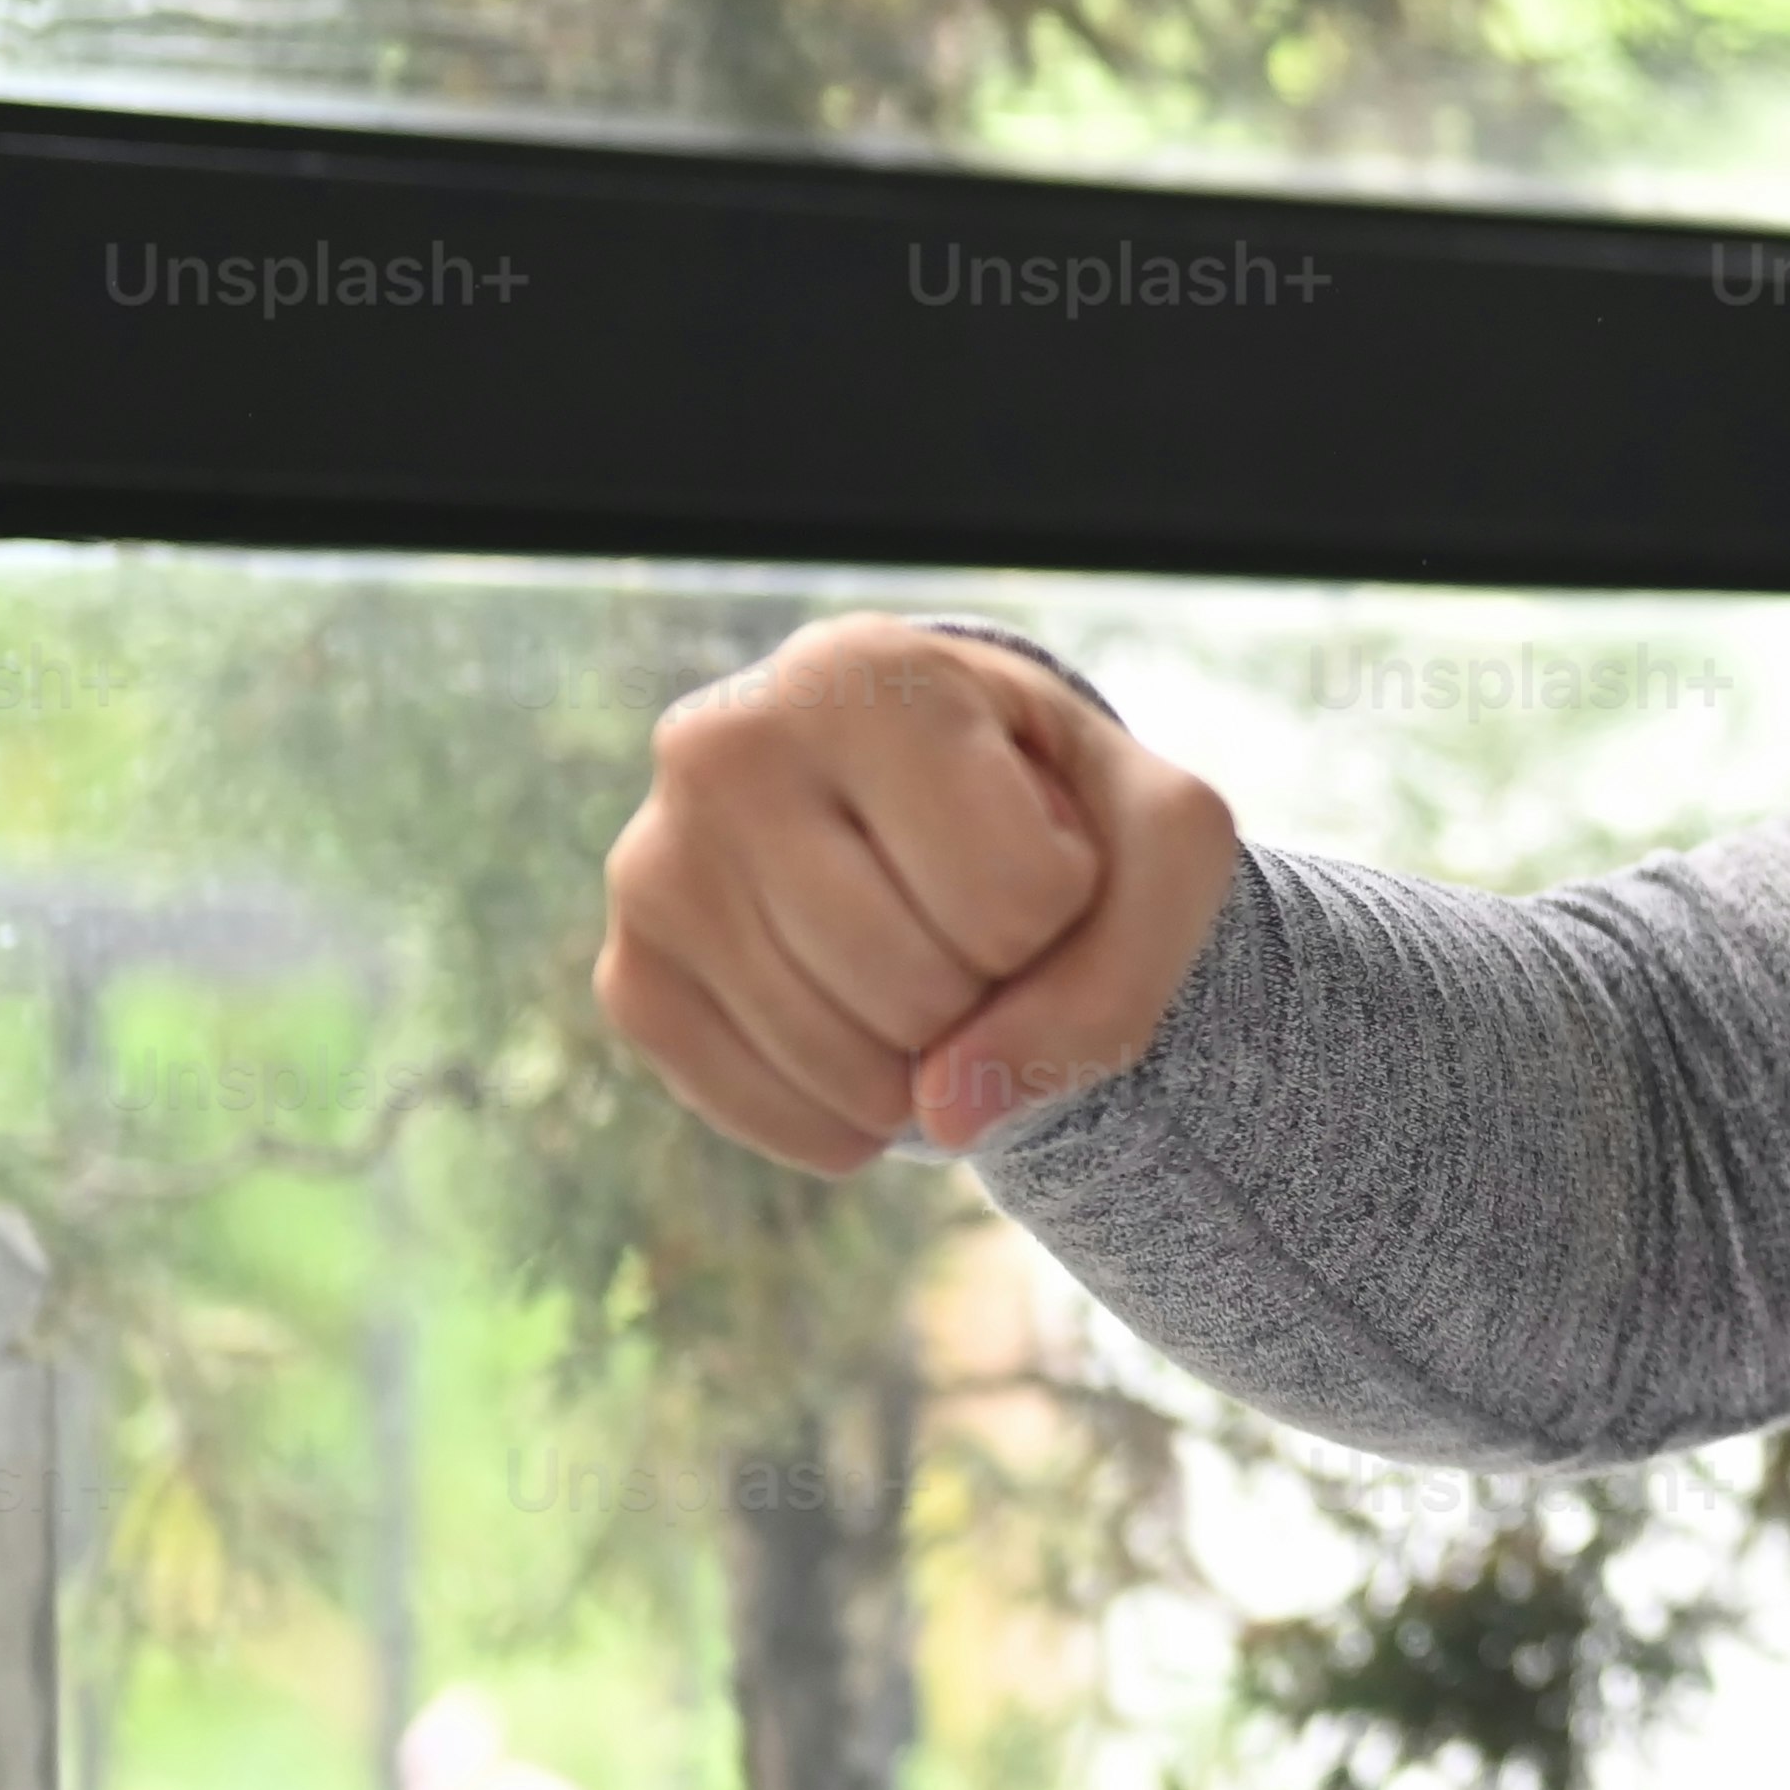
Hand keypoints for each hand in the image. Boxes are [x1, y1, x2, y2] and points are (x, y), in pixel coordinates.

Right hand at [595, 619, 1243, 1175]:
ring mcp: (655, 863)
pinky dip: (854, 1118)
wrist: (943, 817)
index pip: (1016, 893)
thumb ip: (1116, 978)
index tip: (1040, 841)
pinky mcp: (629, 975)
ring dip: (929, 1062)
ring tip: (923, 955)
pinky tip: (867, 1032)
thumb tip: (944, 1112)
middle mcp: (723, 744)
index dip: (1066, 904)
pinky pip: (770, 1116)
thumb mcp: (1160, 847)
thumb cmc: (1063, 810)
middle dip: (994, 991)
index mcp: (859, 671)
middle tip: (978, 914)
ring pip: (846, 1066)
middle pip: (922, 988)